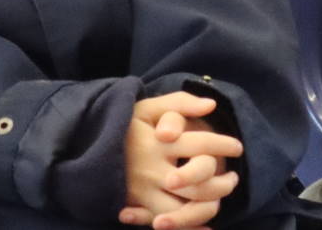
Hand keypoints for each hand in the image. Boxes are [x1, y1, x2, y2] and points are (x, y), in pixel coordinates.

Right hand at [121, 92, 242, 228]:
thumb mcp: (146, 107)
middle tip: (233, 177)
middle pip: (198, 183)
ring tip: (221, 196)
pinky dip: (190, 227)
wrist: (85, 144)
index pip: (200, 145)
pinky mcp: (137, 205)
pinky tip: (205, 225)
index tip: (237, 146)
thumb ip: (178, 104)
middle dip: (223, 182)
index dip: (223, 145)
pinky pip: (168, 223)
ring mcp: (144, 191)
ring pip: (185, 208)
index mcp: (157, 143)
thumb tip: (211, 105)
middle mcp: (152, 170)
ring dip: (210, 205)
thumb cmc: (122, 124)